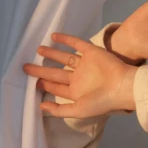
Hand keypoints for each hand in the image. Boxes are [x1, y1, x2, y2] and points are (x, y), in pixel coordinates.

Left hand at [22, 34, 136, 117]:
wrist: (122, 86)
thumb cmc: (101, 101)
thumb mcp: (78, 110)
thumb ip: (60, 110)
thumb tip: (41, 108)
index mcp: (77, 92)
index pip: (57, 87)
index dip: (44, 85)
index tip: (32, 82)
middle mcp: (79, 78)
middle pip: (56, 73)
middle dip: (41, 70)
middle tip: (25, 66)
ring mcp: (85, 65)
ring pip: (64, 58)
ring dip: (51, 54)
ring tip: (38, 49)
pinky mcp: (91, 52)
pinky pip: (76, 44)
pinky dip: (65, 39)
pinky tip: (53, 36)